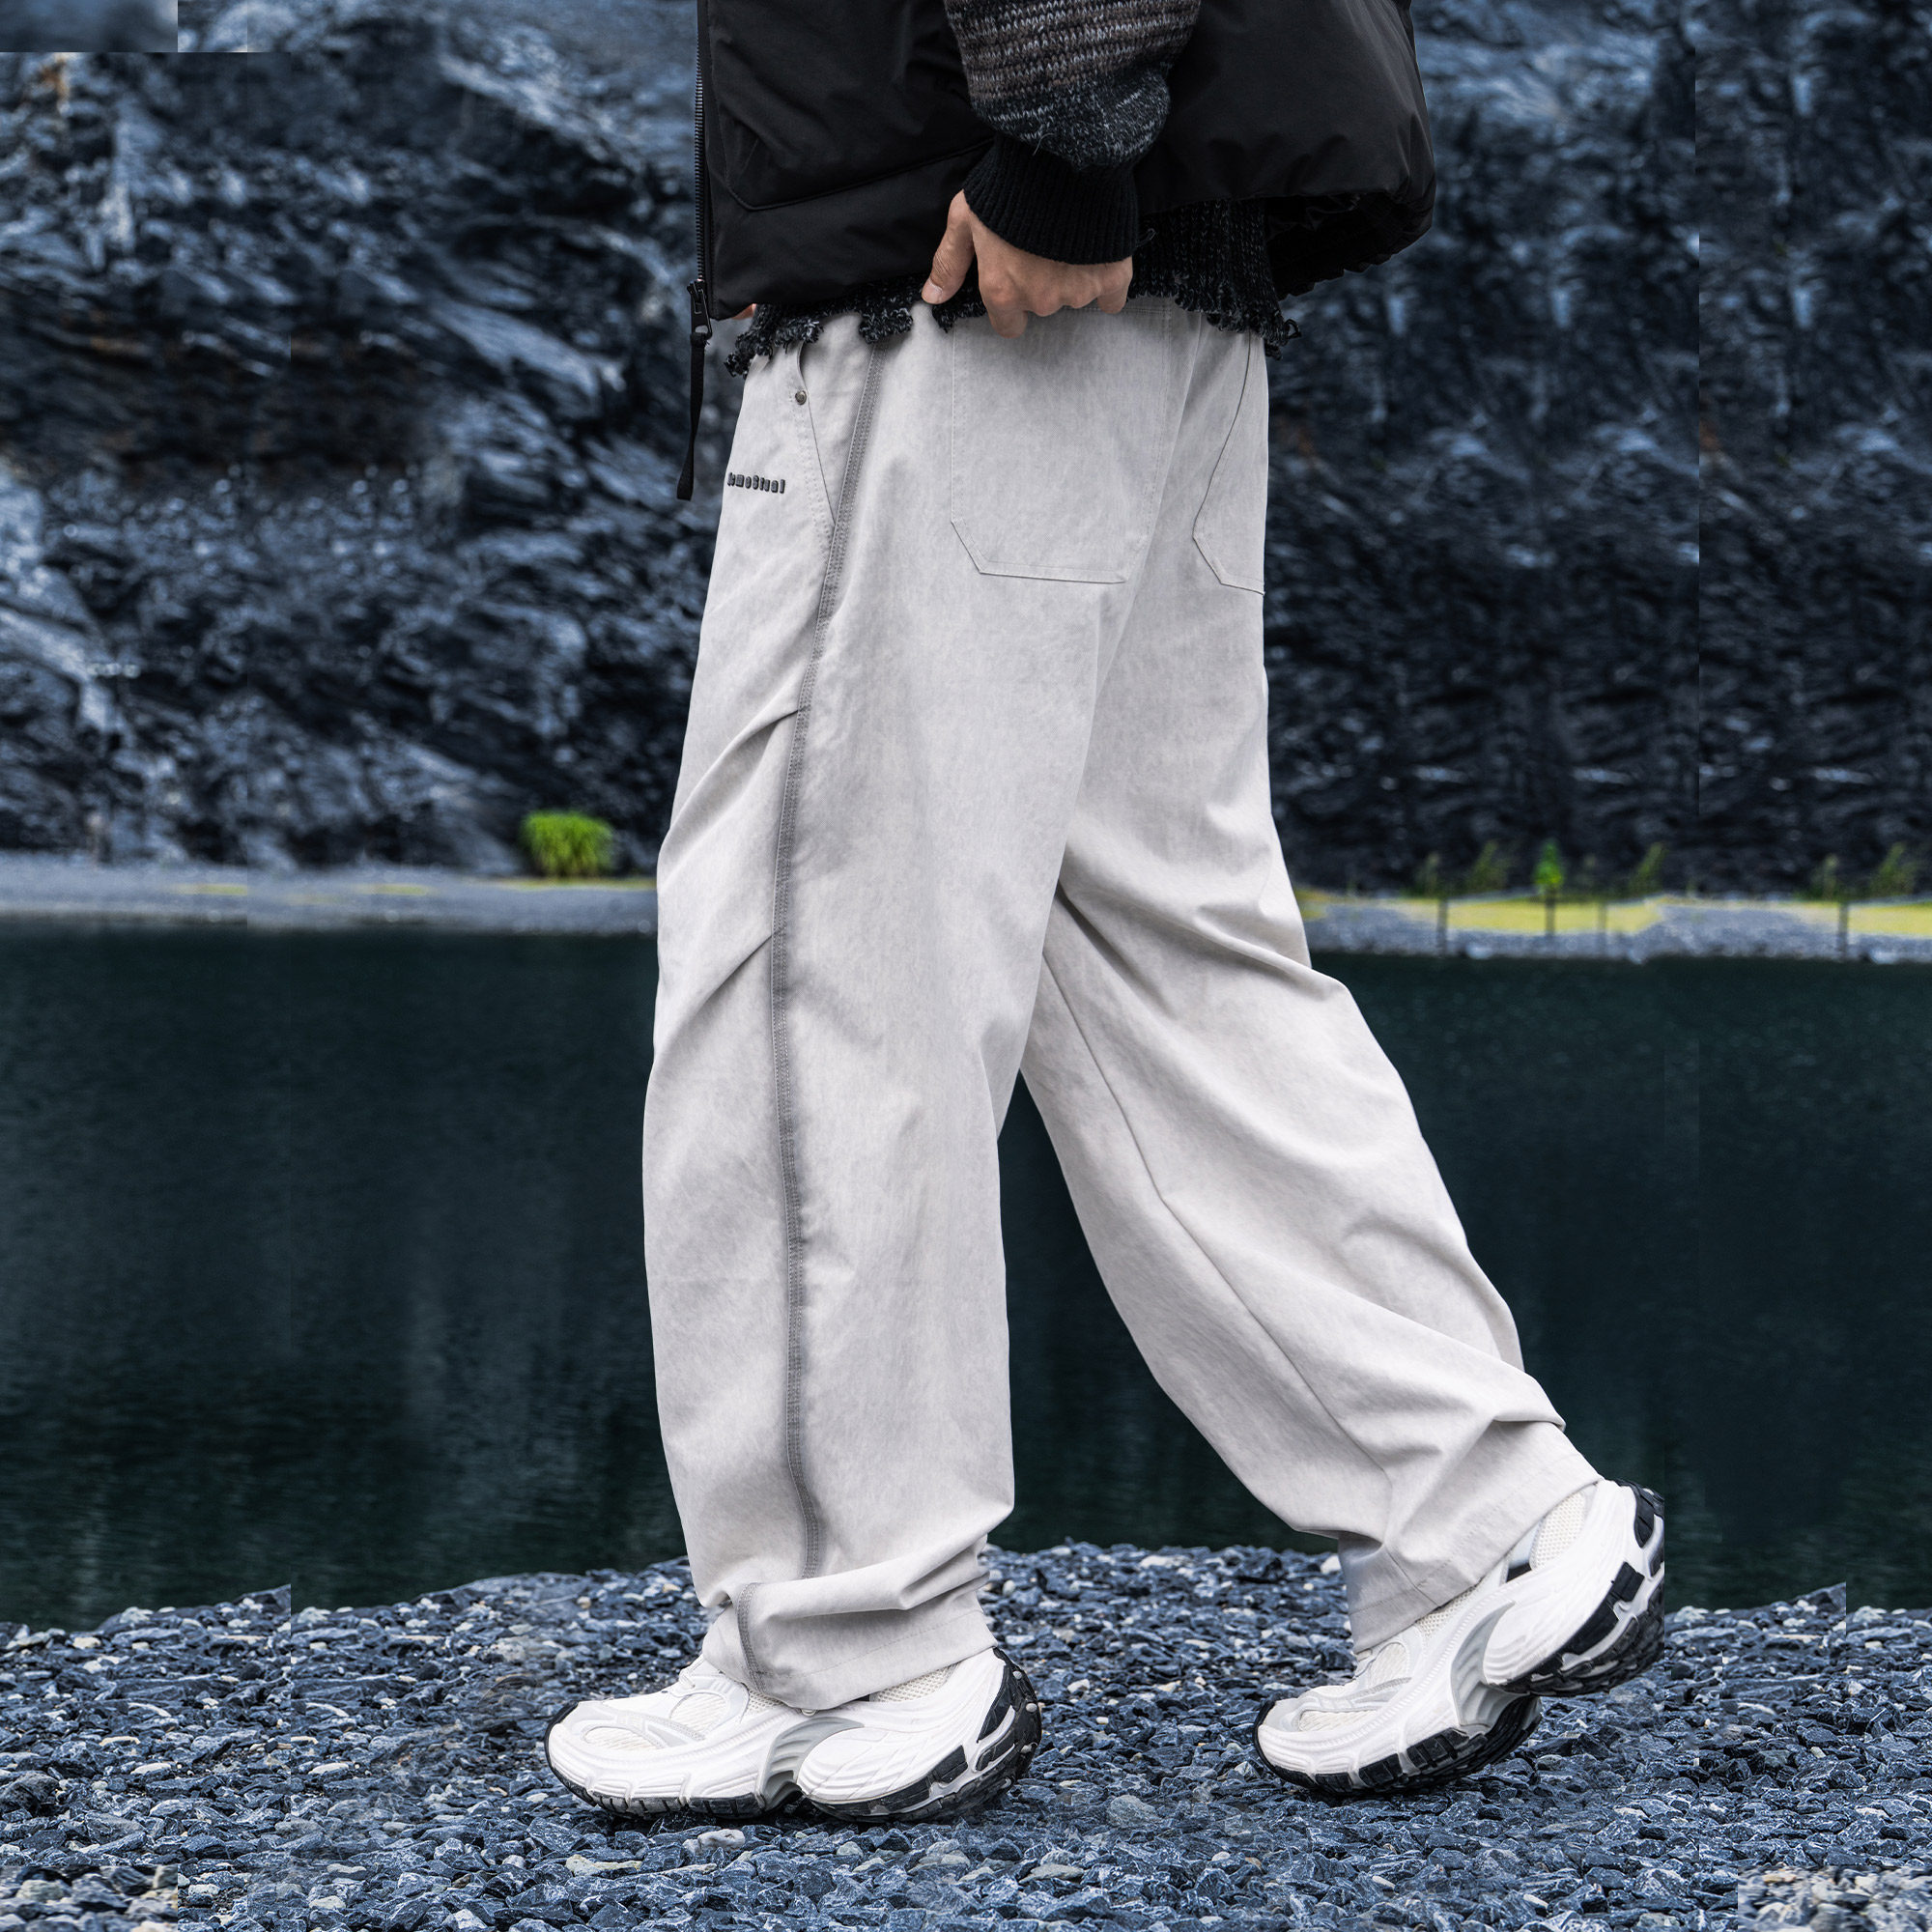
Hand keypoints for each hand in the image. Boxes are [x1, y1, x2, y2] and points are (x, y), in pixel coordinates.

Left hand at [921, 191, 1131, 337]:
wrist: (1063, 156)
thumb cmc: (1007, 185)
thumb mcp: (965, 218)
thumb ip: (949, 262)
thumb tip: (932, 297)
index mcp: (1002, 291)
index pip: (1008, 325)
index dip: (1012, 304)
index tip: (1018, 279)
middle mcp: (1040, 299)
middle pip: (1042, 305)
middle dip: (1041, 281)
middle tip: (1042, 242)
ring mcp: (1078, 291)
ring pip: (1075, 297)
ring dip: (1072, 275)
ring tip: (1069, 236)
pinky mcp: (1112, 277)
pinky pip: (1112, 298)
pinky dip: (1107, 282)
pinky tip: (1099, 255)